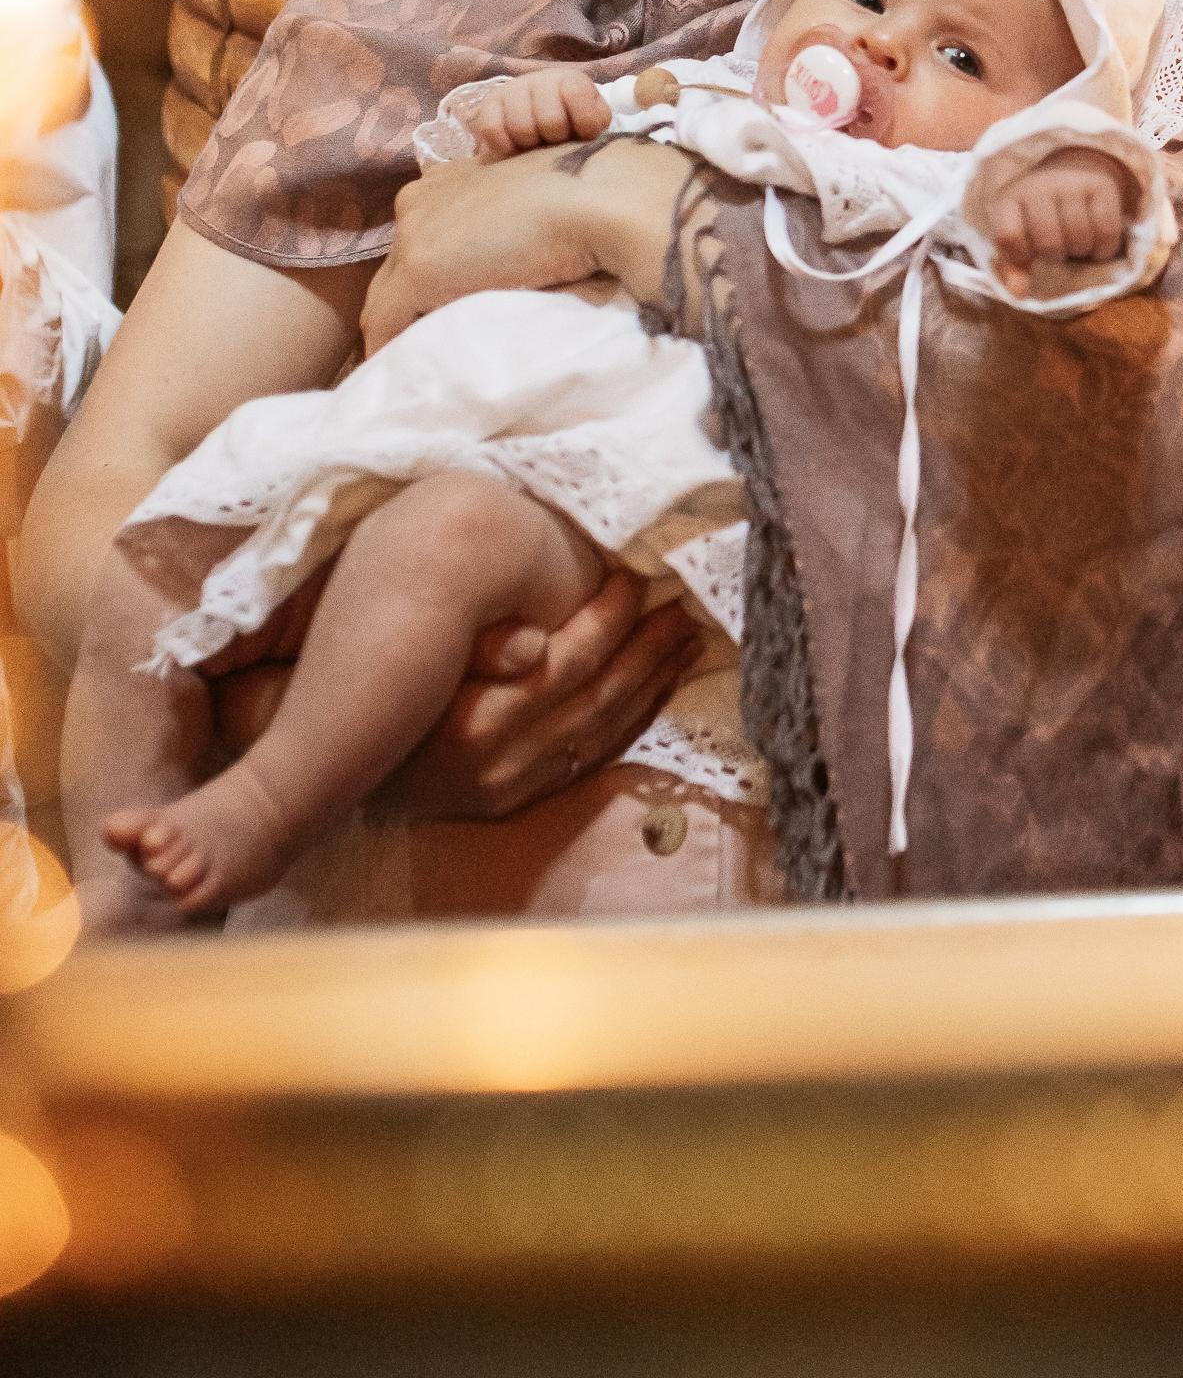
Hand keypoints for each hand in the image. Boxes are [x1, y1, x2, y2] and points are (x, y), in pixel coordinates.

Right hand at [211, 565, 702, 823]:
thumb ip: (465, 648)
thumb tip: (533, 645)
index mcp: (467, 729)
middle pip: (596, 700)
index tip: (635, 576)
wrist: (302, 765)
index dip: (608, 620)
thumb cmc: (347, 684)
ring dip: (649, 681)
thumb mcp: (392, 656)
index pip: (565, 669)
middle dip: (646, 648)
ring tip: (685, 637)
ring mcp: (505, 791)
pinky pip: (588, 757)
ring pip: (600, 731)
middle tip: (683, 601)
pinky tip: (653, 685)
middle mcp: (493, 769)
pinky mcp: (509, 802)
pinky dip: (629, 718)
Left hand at [364, 140, 690, 348]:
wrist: (597, 197)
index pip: (422, 237)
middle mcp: (421, 200)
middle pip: (396, 268)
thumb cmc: (588, 200)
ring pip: (386, 296)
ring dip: (400, 329)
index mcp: (449, 179)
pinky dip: (390, 350)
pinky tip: (404, 374)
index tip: (448, 306)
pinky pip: (386, 323)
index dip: (433, 276)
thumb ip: (512, 232)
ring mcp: (415, 234)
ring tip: (418, 365)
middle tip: (431, 342)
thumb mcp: (538, 211)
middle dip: (410, 305)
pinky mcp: (420, 271)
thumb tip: (517, 267)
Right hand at [461, 67, 614, 158]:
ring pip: (521, 127)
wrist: (539, 126)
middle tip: (555, 141)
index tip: (583, 133)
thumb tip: (590, 131)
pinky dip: (504, 147)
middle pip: (549, 119)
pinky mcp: (488, 106)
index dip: (583, 122)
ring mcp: (512, 91)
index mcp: (570, 80)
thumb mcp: (593, 123)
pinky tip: (514, 148)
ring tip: (535, 145)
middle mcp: (540, 80)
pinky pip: (492, 129)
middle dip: (555, 138)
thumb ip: (596, 121)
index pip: (576, 93)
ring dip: (530, 145)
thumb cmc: (571, 127)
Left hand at [988, 153, 1134, 296]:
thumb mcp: (1021, 233)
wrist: (1075, 169)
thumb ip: (1014, 265)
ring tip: (1076, 242)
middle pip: (1049, 243)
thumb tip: (1018, 293)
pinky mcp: (1102, 186)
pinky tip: (1097, 244)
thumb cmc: (1042, 212)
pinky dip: (1104, 248)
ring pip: (1079, 237)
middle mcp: (1040, 185)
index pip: (1008, 236)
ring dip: (1081, 251)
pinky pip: (1107, 231)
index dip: (1020, 254)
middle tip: (1059, 247)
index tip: (1028, 253)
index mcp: (1011, 197)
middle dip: (1056, 255)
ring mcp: (1072, 183)